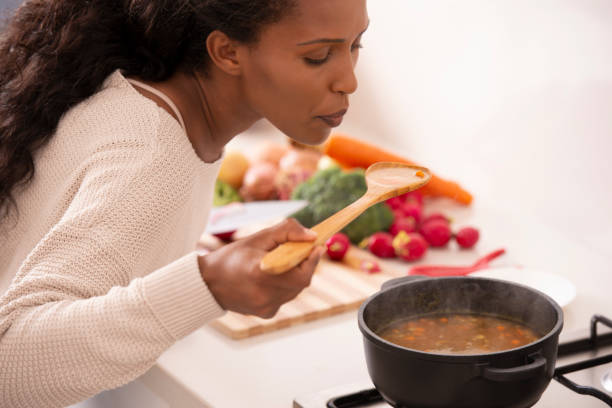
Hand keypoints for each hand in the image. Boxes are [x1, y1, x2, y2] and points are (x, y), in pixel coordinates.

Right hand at [198, 218, 324, 318]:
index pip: (301, 272)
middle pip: (301, 282)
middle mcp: (265, 294)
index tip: (318, 246)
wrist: (209, 283)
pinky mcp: (266, 314)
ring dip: (295, 275)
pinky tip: (271, 278)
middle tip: (305, 251)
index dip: (313, 260)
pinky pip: (285, 297)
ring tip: (284, 263)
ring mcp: (266, 307)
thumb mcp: (258, 237)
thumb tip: (312, 236)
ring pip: (295, 290)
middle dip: (305, 265)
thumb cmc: (233, 256)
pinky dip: (285, 286)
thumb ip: (287, 232)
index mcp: (262, 273)